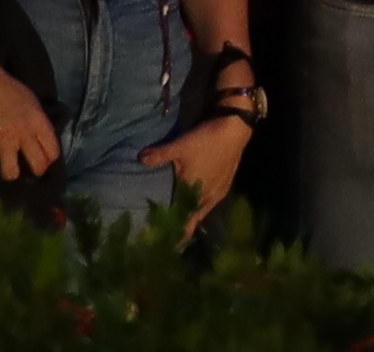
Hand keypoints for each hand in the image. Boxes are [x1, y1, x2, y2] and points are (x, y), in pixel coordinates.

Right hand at [0, 60, 61, 181]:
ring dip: (8, 173)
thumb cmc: (5, 87)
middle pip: (37, 167)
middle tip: (24, 167)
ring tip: (3, 165)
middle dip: (32, 172)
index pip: (53, 151)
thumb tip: (40, 144)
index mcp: (39, 121)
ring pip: (11, 173)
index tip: (40, 160)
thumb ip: (37, 124)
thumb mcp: (30, 102)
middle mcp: (24, 132)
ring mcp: (3, 138)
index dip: (48, 160)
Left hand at [147, 101, 257, 232]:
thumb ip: (159, 155)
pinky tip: (196, 201)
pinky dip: (201, 207)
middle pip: (193, 220)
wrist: (234, 130)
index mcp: (194, 193)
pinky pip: (209, 203)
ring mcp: (218, 193)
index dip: (176, 235)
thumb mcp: (180, 146)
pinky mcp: (225, 185)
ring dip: (192, 216)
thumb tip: (139, 159)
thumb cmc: (206, 141)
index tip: (166, 243)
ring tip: (181, 219)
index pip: (184, 223)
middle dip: (182, 227)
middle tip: (169, 233)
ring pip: (202, 212)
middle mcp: (207, 198)